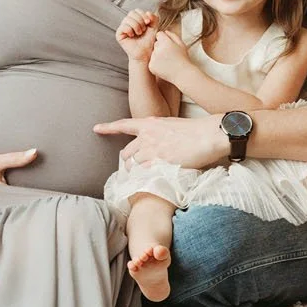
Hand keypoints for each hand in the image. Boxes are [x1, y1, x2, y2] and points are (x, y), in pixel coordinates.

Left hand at [93, 115, 229, 168]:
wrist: (210, 135)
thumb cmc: (199, 130)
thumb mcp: (174, 125)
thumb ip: (161, 132)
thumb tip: (159, 142)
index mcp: (151, 123)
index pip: (124, 125)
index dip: (108, 127)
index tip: (96, 128)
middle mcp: (148, 136)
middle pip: (127, 153)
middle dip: (128, 162)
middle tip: (134, 170)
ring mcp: (153, 150)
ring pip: (134, 166)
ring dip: (137, 174)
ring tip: (143, 180)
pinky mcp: (160, 163)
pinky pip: (145, 174)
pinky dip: (145, 180)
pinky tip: (150, 183)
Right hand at [116, 9, 158, 63]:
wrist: (145, 53)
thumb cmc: (148, 41)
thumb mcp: (154, 28)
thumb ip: (154, 18)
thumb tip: (147, 12)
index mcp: (135, 19)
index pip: (137, 10)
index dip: (143, 14)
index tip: (148, 22)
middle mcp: (128, 22)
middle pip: (131, 13)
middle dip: (140, 20)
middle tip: (143, 30)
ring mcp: (122, 28)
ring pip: (127, 19)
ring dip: (136, 26)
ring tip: (139, 33)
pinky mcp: (119, 34)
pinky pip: (123, 27)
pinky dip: (130, 30)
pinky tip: (132, 36)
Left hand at [147, 30, 191, 84]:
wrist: (183, 75)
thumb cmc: (183, 59)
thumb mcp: (182, 45)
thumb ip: (173, 36)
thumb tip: (165, 31)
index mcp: (166, 42)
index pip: (159, 35)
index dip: (164, 39)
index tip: (168, 45)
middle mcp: (158, 49)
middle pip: (155, 44)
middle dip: (160, 47)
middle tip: (169, 55)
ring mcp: (153, 58)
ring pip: (153, 53)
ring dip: (158, 56)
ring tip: (167, 62)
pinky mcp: (151, 66)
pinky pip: (151, 61)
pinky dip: (156, 64)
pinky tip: (164, 67)